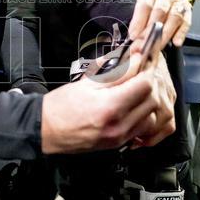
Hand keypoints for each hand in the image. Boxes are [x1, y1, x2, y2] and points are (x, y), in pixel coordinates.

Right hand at [40, 64, 174, 154]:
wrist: (46, 130)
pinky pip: (143, 128)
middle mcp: (118, 124)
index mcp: (109, 106)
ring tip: (134, 91)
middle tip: (139, 74)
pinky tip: (130, 107)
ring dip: (147, 100)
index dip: (145, 70)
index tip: (140, 64)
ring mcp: (120, 136)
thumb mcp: (86, 82)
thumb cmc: (61, 106)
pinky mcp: (119, 143)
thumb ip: (115, 71)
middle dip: (149, 84)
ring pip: (152, 115)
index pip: (145, 84)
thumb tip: (134, 57)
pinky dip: (142, 115)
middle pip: (152, 100)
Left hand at [128, 0, 191, 47]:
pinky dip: (181, 33)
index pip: (145, 6)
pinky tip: (176, 42)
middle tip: (143, 45)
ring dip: (165, 34)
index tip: (133, 36)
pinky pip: (186, 23)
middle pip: (159, 13)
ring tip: (157, 46)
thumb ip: (138, 15)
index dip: (139, 22)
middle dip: (150, 31)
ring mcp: (178, 2)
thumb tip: (132, 34)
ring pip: (173, 18)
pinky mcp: (188, 11)